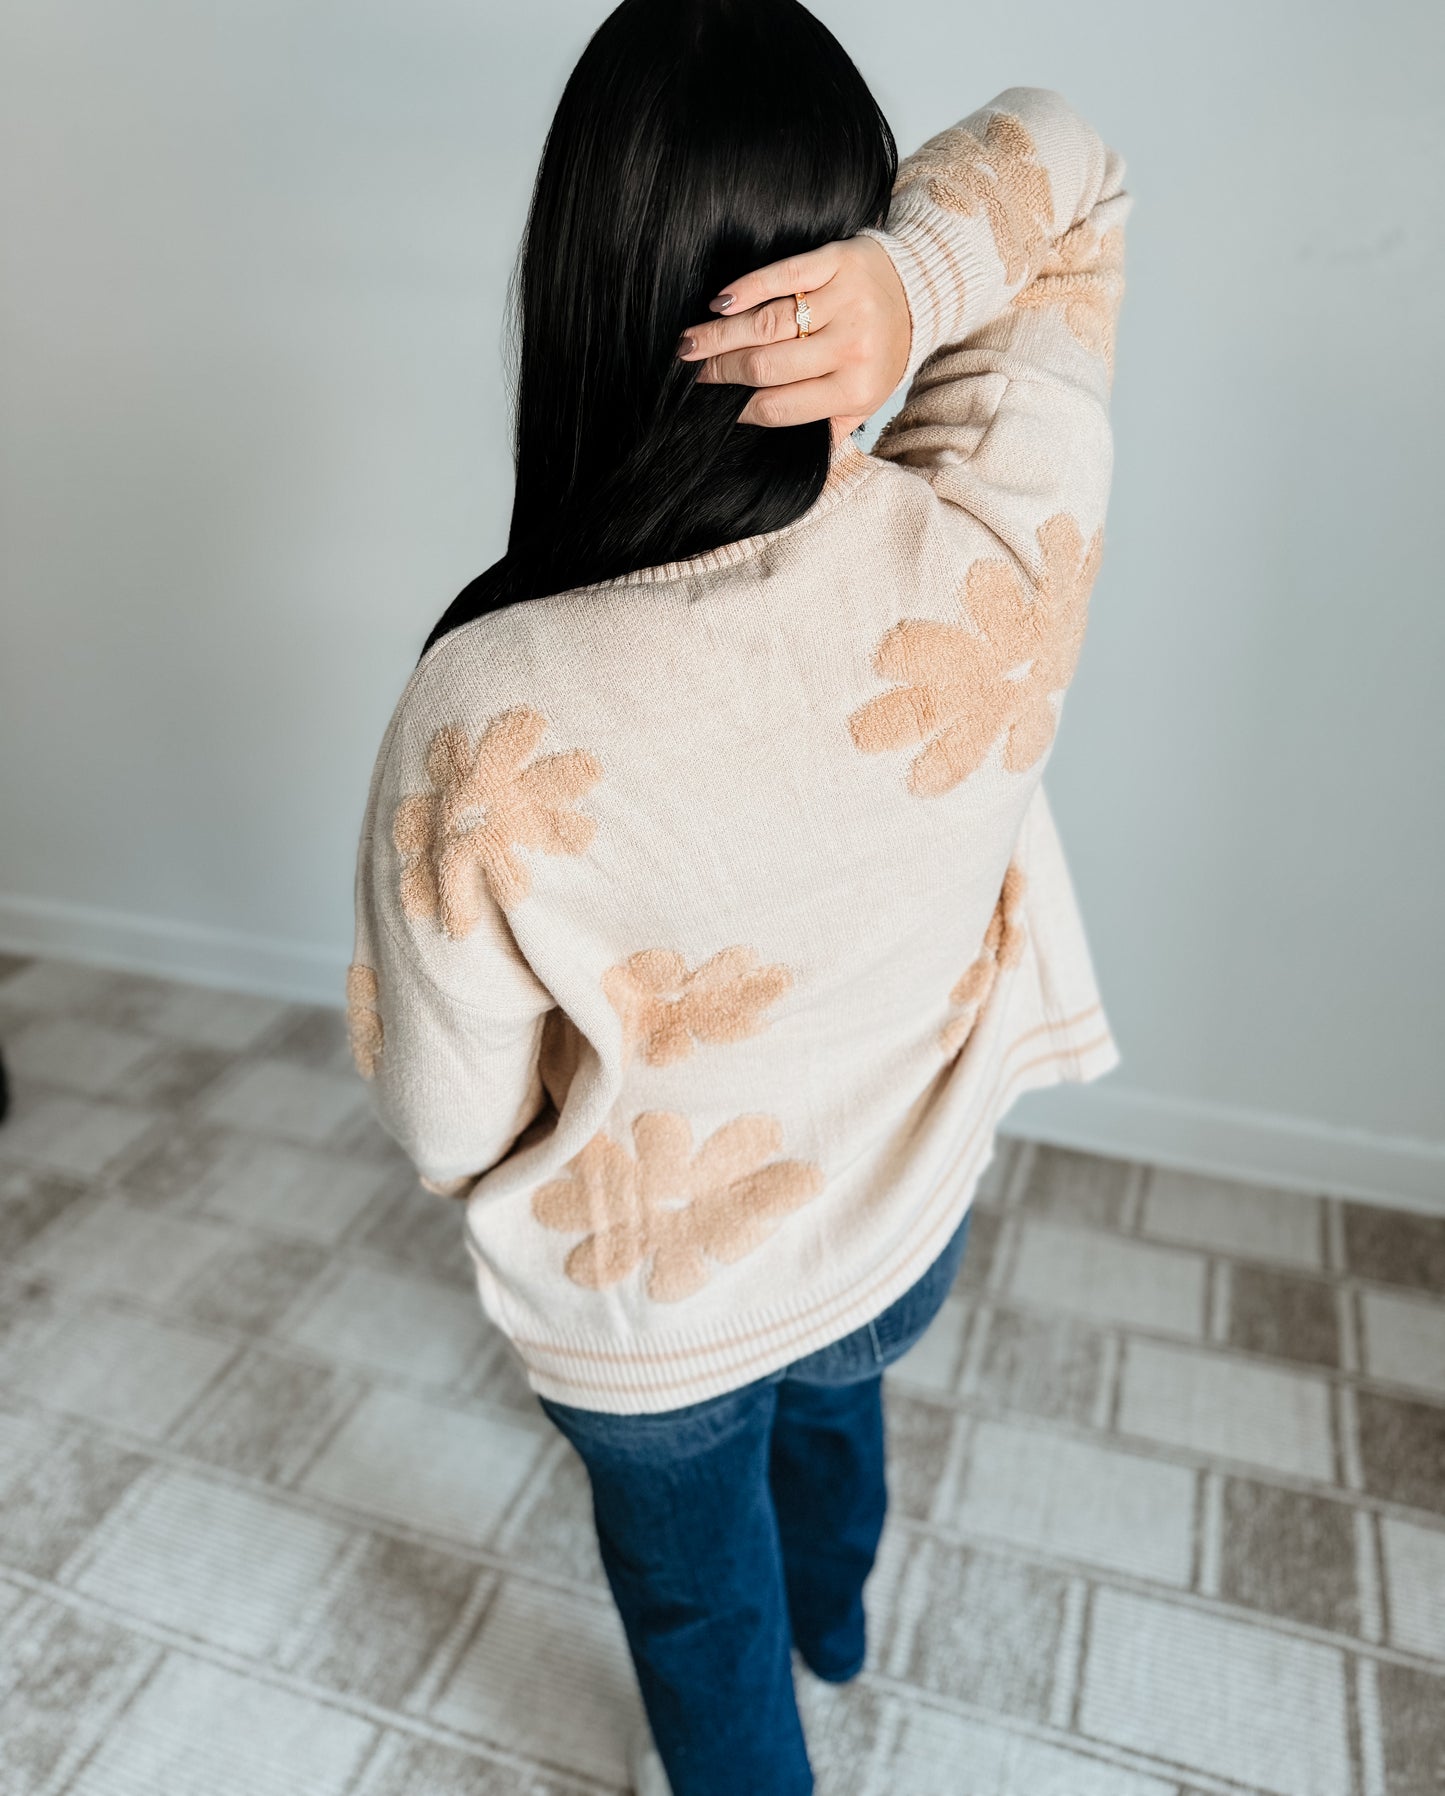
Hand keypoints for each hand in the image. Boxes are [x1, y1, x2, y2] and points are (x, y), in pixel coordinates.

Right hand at [677, 236, 910, 431]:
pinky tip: (719, 304)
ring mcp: (845, 302)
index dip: (742, 408)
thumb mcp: (866, 399)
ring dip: (720, 334)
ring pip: (768, 323)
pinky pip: (784, 275)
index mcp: (856, 389)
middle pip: (767, 365)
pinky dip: (747, 289)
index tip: (717, 405)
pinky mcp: (838, 261)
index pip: (780, 406)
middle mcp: (852, 347)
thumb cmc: (882, 350)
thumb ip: (830, 425)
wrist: (921, 290)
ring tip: (689, 343)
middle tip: (691, 371)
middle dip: (721, 371)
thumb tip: (788, 452)